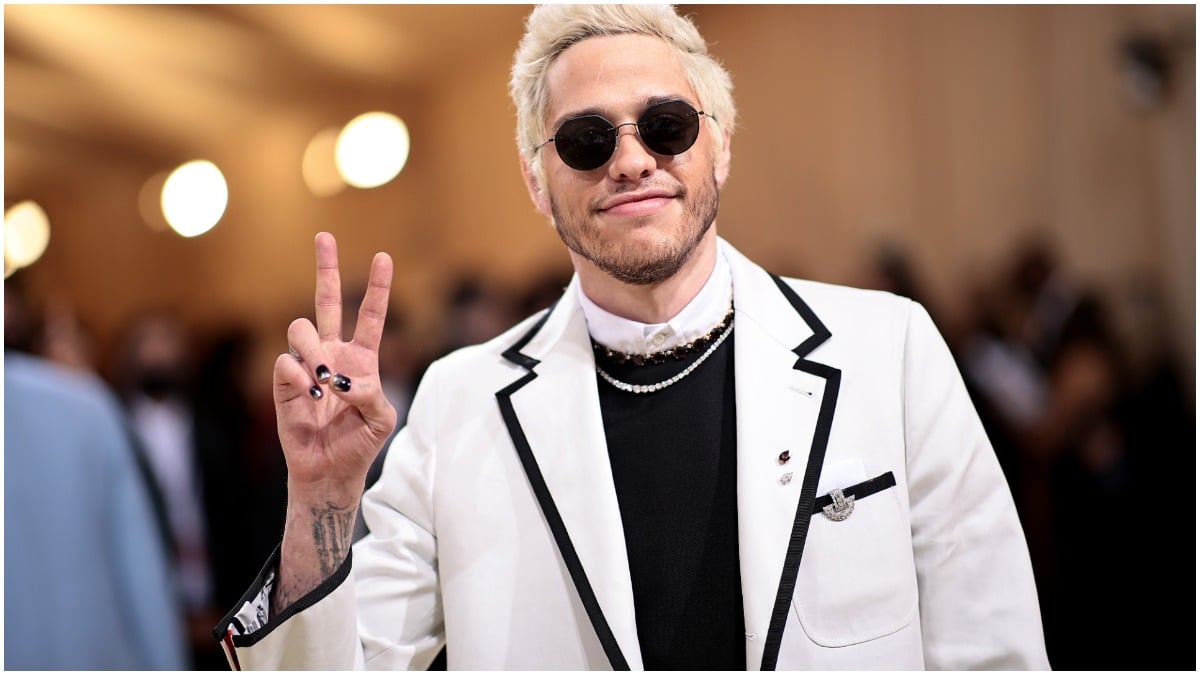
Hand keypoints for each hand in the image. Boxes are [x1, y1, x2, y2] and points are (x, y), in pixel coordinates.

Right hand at [274, 232, 397, 498]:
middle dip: (326, 267)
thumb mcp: (382, 420)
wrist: (330, 471)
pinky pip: (287, 363)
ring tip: (325, 383)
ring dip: (314, 352)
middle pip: (327, 301)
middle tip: (325, 236)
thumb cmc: (359, 443)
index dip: (378, 288)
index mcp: (363, 359)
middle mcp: (333, 354)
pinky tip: (312, 399)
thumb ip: (373, 396)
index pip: (370, 316)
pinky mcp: (284, 382)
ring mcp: (306, 365)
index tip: (383, 257)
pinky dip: (301, 380)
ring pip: (301, 328)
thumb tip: (348, 380)